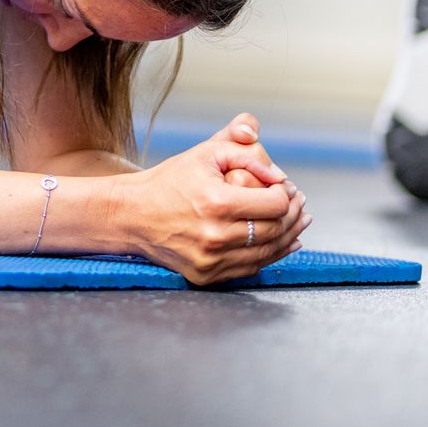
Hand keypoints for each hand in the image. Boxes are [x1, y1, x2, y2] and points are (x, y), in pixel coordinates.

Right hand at [117, 115, 310, 285]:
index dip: (286, 194)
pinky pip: (250, 268)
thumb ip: (245, 151)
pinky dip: (270, 255)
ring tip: (298, 222)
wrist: (129, 214)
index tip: (283, 186)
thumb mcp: (204, 153)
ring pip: (268, 252)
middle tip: (298, 202)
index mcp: (216, 202)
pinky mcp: (206, 275)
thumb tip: (278, 174)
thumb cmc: (168, 181)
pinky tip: (281, 243)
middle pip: (276, 230)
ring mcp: (210, 260)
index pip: (276, 204)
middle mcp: (215, 235)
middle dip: (293, 214)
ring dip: (289, 236)